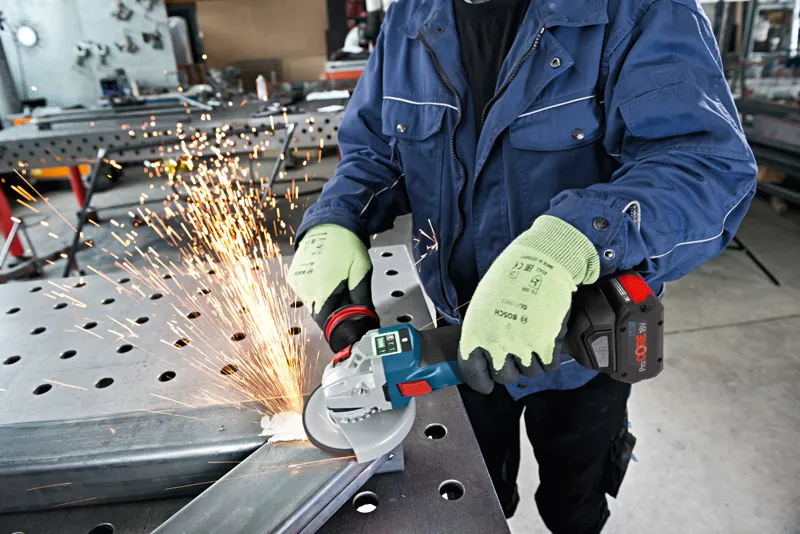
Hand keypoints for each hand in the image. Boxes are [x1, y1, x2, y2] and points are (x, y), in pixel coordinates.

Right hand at [287, 225, 372, 327]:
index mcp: (321, 288)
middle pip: (319, 311)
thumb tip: (365, 317)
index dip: (338, 320)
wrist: (330, 222)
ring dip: (325, 298)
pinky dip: (317, 290)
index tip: (348, 314)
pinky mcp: (293, 276)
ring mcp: (297, 282)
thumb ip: (362, 298)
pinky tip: (326, 275)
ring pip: (313, 302)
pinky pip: (306, 292)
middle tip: (346, 291)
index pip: (325, 320)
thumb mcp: (362, 270)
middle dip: (334, 308)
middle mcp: (304, 287)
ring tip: (336, 279)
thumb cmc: (347, 243)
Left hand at [458, 216, 599, 393]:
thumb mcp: (483, 304)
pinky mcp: (547, 346)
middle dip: (511, 368)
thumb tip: (483, 354)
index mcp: (475, 333)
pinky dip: (550, 357)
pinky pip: (549, 366)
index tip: (487, 384)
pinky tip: (547, 338)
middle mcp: (497, 344)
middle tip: (516, 351)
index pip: (472, 373)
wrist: (541, 262)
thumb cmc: (511, 279)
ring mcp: (523, 347)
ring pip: (529, 373)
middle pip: (505, 377)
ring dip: (532, 360)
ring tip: (533, 336)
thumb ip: (481, 332)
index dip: (480, 382)